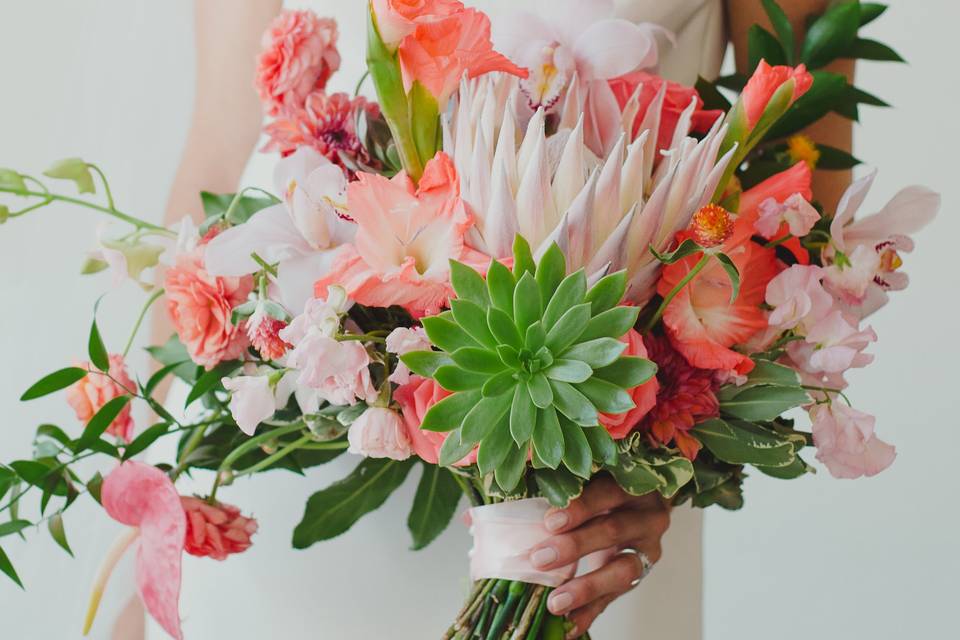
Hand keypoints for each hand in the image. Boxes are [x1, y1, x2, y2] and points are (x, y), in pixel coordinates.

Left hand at [528, 475, 670, 637]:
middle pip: (614, 531)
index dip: (580, 508)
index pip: (607, 492)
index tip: (550, 522)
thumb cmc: (605, 488)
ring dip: (587, 588)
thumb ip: (562, 491)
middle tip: (541, 559)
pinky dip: (592, 612)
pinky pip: (617, 597)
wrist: (643, 503)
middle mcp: (646, 514)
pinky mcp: (643, 573)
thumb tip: (514, 510)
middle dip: (576, 547)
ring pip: (624, 570)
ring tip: (556, 603)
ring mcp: (650, 546)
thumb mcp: (590, 481)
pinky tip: (570, 625)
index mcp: (630, 484)